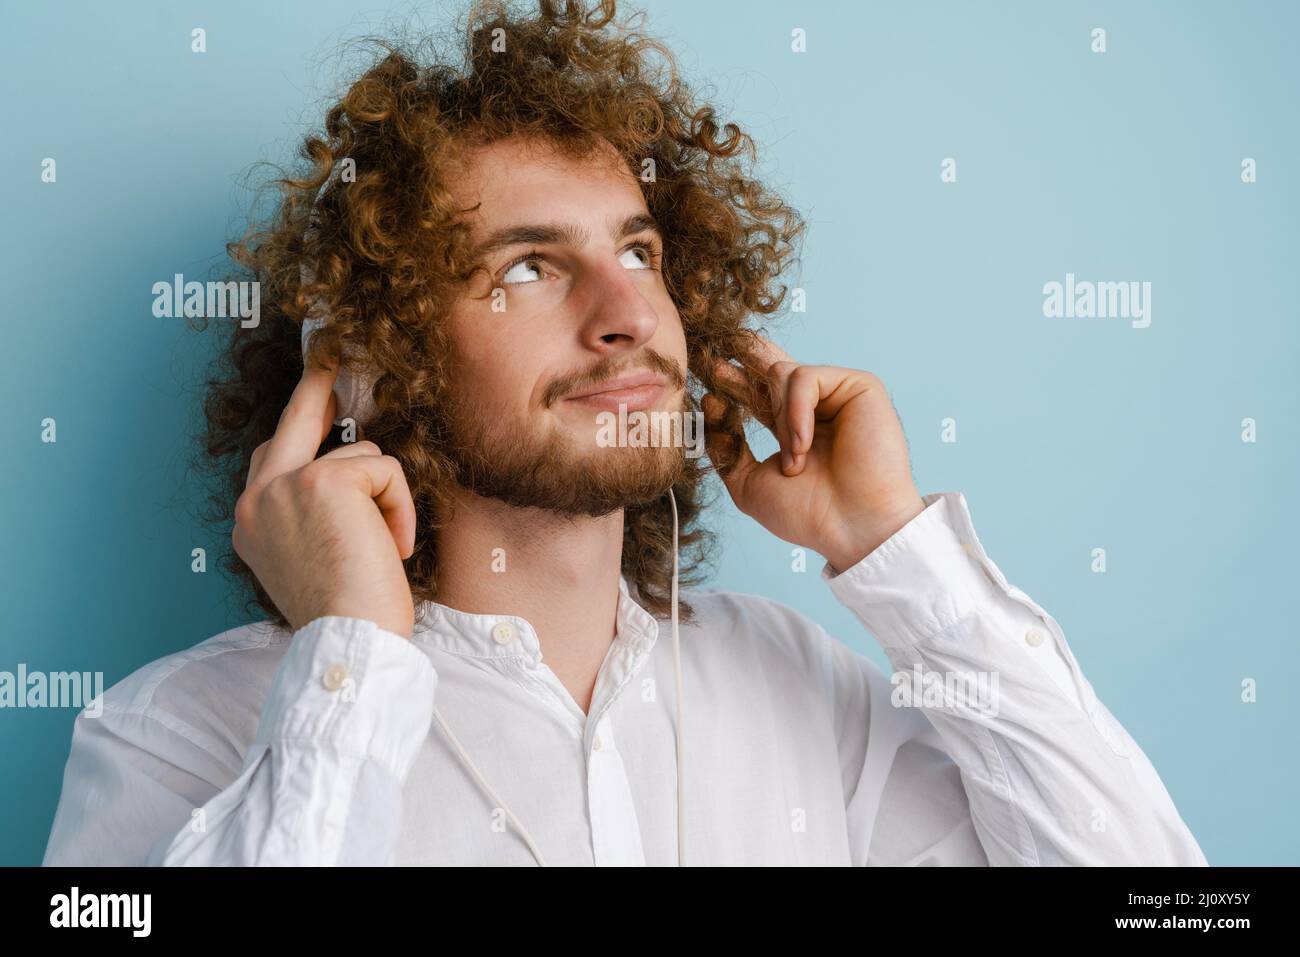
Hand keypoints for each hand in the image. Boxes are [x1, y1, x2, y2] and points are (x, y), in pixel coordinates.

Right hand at [232, 362, 416, 637]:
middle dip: (318, 384)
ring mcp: (285, 485)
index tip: (315, 394)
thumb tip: (352, 472)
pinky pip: (384, 469)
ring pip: (362, 455)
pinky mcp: (323, 479)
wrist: (348, 642)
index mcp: (253, 523)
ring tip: (382, 550)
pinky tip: (391, 547)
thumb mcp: (317, 558)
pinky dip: (399, 506)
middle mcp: (257, 499)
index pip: (273, 455)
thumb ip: (317, 514)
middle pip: (294, 420)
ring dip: (388, 499)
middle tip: (332, 353)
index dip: (299, 424)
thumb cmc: (348, 615)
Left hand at [702, 337, 925, 573]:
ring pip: (782, 373)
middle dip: (742, 361)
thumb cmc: (807, 514)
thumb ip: (727, 448)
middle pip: (771, 368)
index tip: (706, 378)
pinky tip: (804, 443)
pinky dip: (797, 410)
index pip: (757, 395)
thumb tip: (709, 403)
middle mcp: (816, 408)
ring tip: (795, 459)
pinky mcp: (860, 386)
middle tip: (713, 359)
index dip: (732, 383)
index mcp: (791, 429)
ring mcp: (838, 395)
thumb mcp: (749, 483)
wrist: (853, 528)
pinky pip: (807, 377)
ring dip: (779, 418)